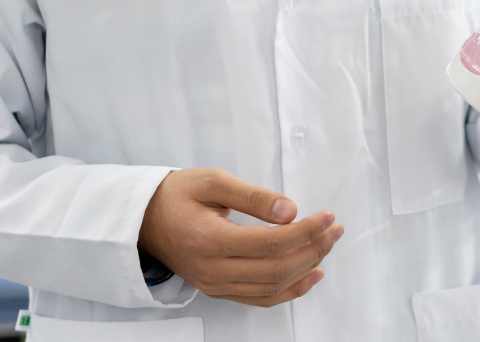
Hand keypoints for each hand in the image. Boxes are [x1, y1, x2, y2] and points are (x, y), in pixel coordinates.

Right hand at [138, 168, 342, 305]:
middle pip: (276, 269)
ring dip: (306, 268)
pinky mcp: (218, 290)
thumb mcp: (214, 181)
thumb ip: (253, 197)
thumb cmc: (178, 193)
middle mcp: (213, 271)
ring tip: (328, 244)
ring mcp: (215, 285)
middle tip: (335, 228)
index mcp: (211, 241)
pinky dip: (289, 291)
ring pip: (271, 287)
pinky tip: (311, 275)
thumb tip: (291, 211)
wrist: (144, 220)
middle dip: (313, 249)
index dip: (306, 232)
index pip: (272, 244)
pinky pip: (259, 298)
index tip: (328, 215)